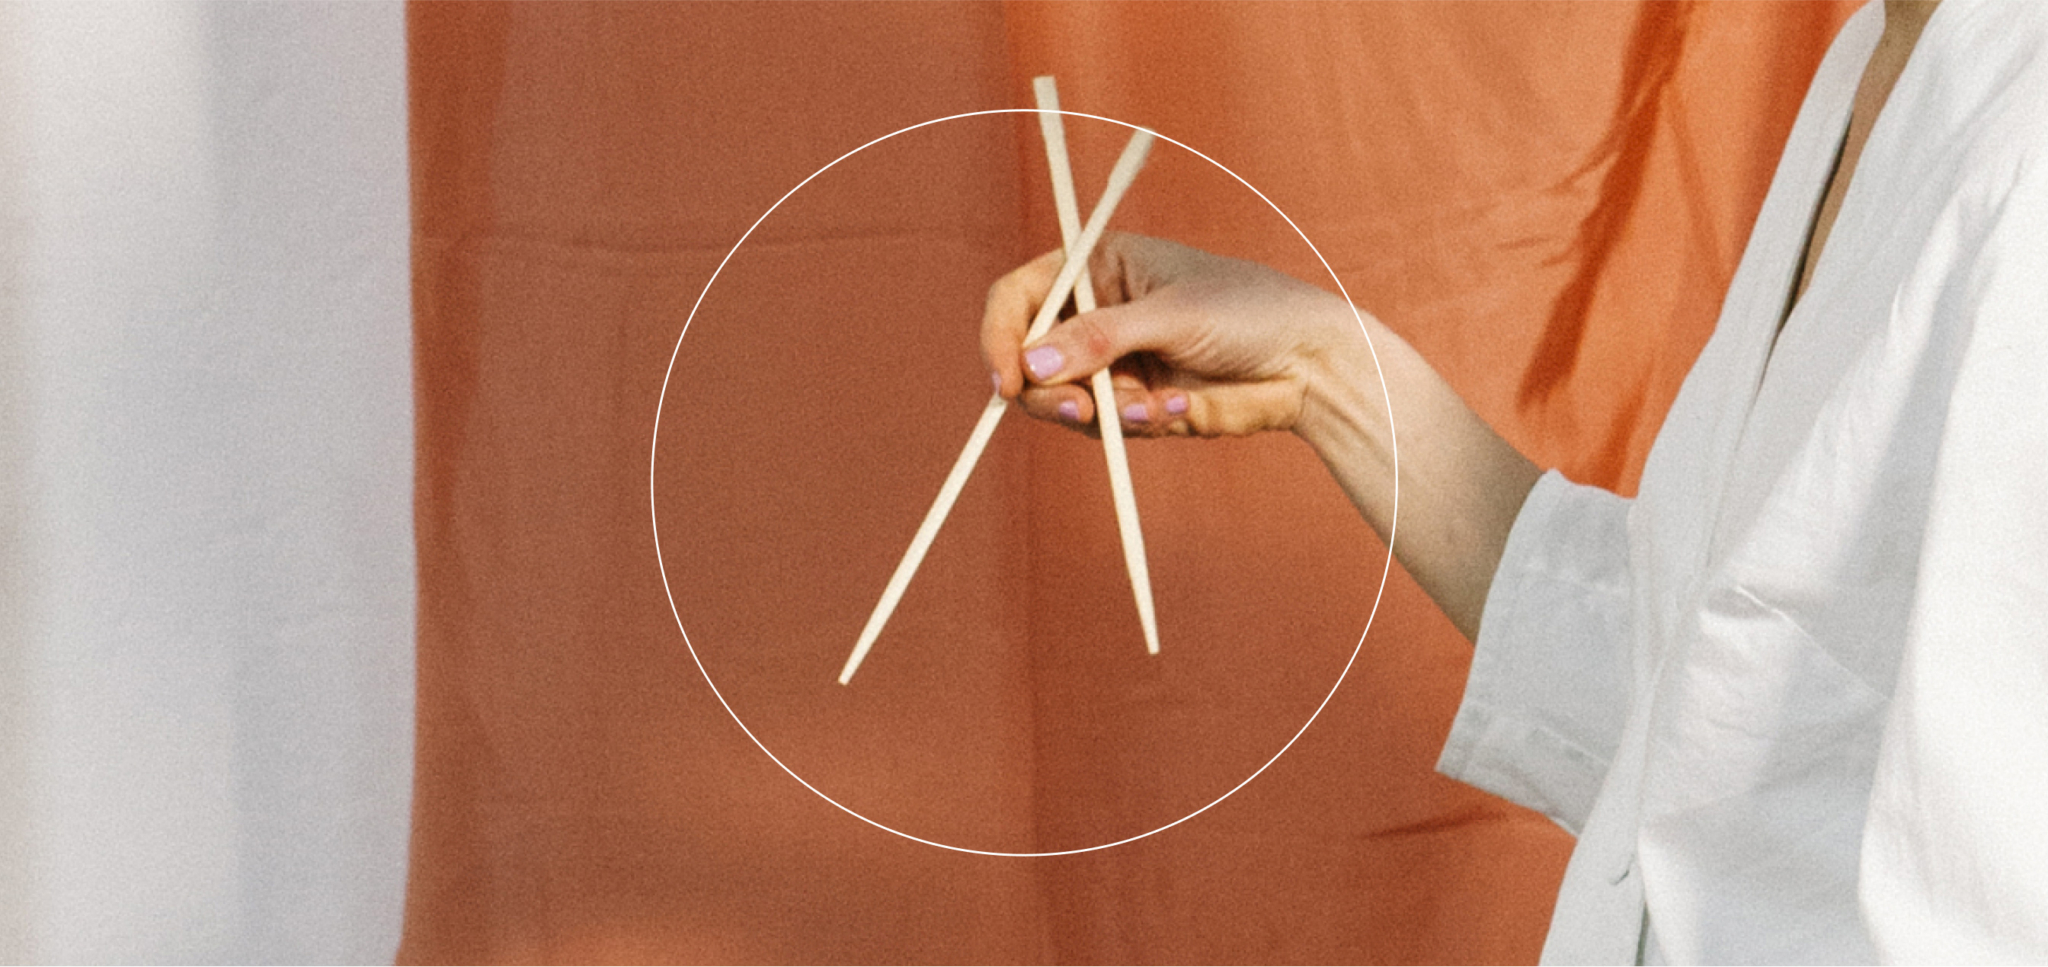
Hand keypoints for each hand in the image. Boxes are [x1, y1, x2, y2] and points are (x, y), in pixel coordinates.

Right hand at [981, 232, 1364, 438]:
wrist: (1311, 365)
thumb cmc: (1251, 313)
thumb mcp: (1172, 315)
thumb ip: (1099, 338)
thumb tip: (1031, 366)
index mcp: (1100, 267)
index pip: (1021, 296)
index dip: (1002, 336)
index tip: (1008, 379)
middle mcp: (1099, 313)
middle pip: (1031, 360)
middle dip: (1051, 391)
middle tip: (1081, 410)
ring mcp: (1116, 362)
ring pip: (1066, 402)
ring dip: (1105, 413)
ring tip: (1156, 408)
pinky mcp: (1137, 404)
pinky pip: (1108, 428)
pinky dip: (1137, 425)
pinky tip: (1178, 409)